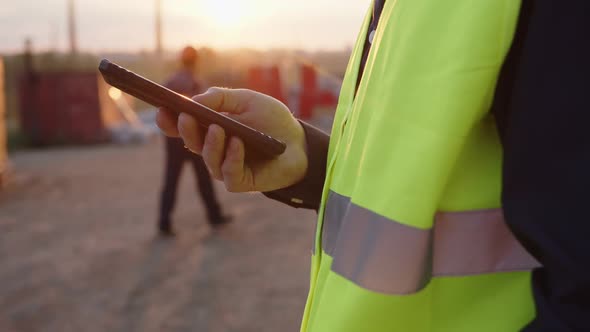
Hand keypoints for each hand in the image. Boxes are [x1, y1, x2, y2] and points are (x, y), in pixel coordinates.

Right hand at [156, 87, 307, 192]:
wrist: (299, 143)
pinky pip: (229, 173)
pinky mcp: (240, 182)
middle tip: (185, 116)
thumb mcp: (247, 100)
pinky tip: (237, 144)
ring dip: (211, 143)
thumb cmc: (272, 121)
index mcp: (211, 128)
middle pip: (191, 142)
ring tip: (218, 128)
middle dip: (185, 129)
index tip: (162, 109)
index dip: (170, 120)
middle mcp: (214, 149)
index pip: (183, 126)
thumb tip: (196, 100)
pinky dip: (232, 158)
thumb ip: (222, 97)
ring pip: (208, 158)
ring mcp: (225, 167)